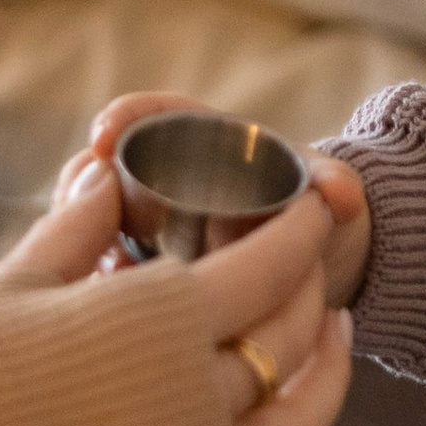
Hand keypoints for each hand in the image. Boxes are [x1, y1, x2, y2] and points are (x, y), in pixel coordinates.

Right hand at [1, 162, 373, 425]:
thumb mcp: (14, 282)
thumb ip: (77, 229)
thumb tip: (106, 176)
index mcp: (162, 316)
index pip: (266, 265)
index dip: (299, 230)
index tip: (311, 207)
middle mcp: (196, 390)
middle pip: (286, 335)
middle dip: (309, 290)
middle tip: (309, 265)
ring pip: (297, 417)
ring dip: (330, 374)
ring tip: (335, 336)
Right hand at [64, 94, 372, 303]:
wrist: (315, 271)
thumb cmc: (314, 215)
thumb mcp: (325, 195)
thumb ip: (334, 186)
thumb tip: (341, 197)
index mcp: (193, 140)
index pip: (145, 117)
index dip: (120, 120)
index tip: (104, 138)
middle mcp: (154, 182)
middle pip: (97, 175)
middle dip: (83, 190)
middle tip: (84, 217)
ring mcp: (139, 233)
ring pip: (89, 230)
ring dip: (86, 246)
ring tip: (102, 268)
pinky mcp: (136, 282)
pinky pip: (104, 279)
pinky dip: (102, 289)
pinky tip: (107, 308)